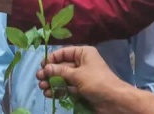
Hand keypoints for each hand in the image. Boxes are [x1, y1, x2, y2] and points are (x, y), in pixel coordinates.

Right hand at [37, 46, 153, 113]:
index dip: (52, 58)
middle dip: (50, 72)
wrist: (114, 100)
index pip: (64, 52)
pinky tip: (49, 94)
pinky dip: (58, 90)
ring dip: (52, 82)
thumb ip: (60, 71)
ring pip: (63, 78)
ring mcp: (81, 77)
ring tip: (42, 88)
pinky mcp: (81, 89)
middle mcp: (82, 63)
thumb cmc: (96, 82)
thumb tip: (45, 68)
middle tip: (39, 78)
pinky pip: (67, 87)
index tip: (42, 66)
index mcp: (83, 53)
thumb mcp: (77, 75)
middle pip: (62, 66)